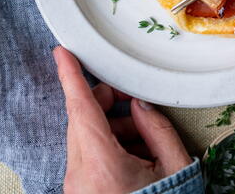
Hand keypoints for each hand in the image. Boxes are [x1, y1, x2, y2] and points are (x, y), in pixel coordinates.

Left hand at [53, 46, 191, 193]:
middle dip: (107, 102)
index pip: (81, 108)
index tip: (61, 53)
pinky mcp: (79, 193)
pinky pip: (87, 156)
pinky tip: (135, 156)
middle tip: (132, 97)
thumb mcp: (173, 165)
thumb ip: (157, 127)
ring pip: (85, 137)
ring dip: (111, 127)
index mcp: (102, 165)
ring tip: (144, 140)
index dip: (70, 76)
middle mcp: (81, 175)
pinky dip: (108, 146)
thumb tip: (141, 104)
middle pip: (83, 120)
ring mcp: (77, 186)